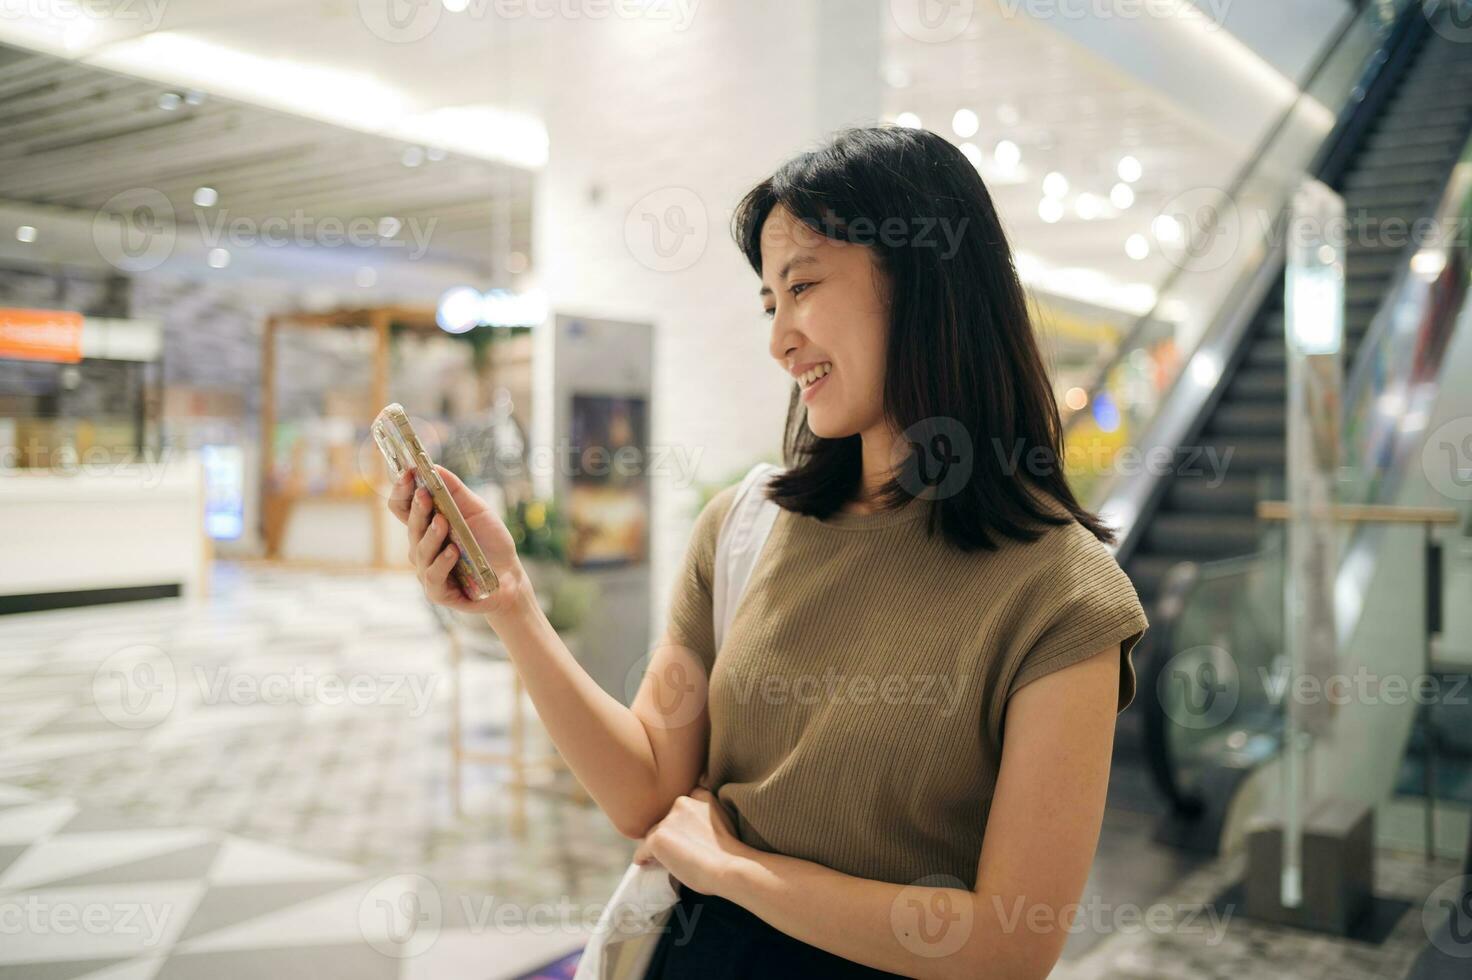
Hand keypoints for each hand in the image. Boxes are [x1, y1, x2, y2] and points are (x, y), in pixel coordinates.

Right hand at [387, 465, 531, 618]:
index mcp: (427, 526)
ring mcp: (427, 570)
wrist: (510, 576)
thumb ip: (455, 491)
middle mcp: (422, 547)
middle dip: (417, 509)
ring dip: (431, 535)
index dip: (402, 491)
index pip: (403, 507)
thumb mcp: (476, 510)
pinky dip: (442, 562)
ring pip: (421, 551)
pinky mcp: (438, 592)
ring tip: (442, 522)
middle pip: (411, 526)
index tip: (409, 473)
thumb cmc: (490, 542)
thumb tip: (434, 466)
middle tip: (424, 494)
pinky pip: (434, 576)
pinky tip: (453, 552)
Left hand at [631, 787, 749, 897]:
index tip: (684, 834)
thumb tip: (692, 831)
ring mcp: (668, 820)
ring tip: (668, 860)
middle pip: (666, 820)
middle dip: (670, 833)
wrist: (730, 867)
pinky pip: (643, 850)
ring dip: (659, 846)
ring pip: (653, 834)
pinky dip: (643, 857)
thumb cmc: (732, 851)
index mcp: (699, 795)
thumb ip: (705, 815)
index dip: (681, 821)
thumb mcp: (724, 819)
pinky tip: (647, 864)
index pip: (681, 807)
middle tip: (679, 851)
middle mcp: (681, 802)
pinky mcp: (657, 838)